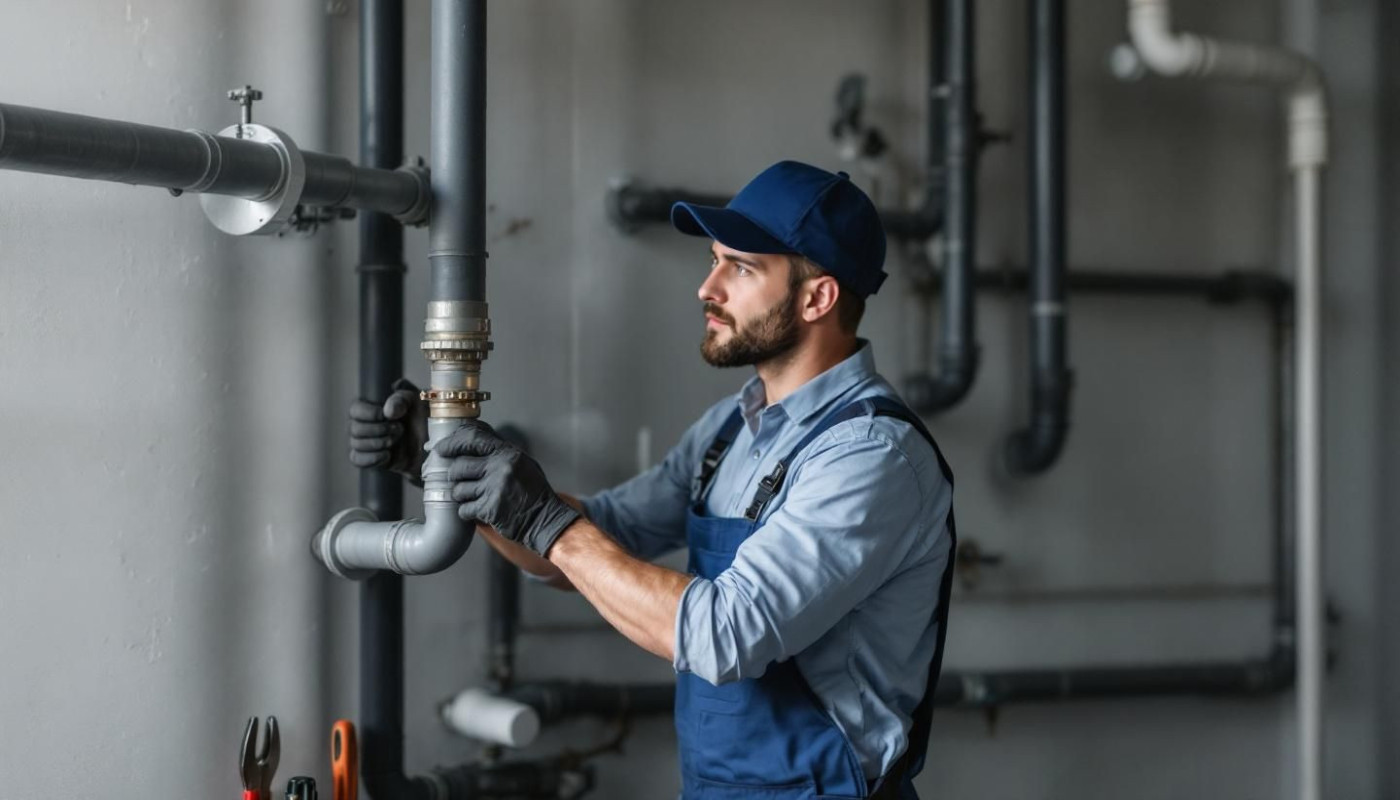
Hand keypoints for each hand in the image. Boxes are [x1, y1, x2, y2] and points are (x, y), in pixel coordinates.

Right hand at [347, 378, 428, 484]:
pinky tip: (387, 455)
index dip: (366, 413)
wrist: (433, 444)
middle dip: (376, 430)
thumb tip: (388, 410)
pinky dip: (371, 458)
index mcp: (373, 407)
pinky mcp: (372, 458)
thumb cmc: (424, 416)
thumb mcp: (417, 400)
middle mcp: (366, 424)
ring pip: (355, 444)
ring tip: (395, 441)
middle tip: (399, 429)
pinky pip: (357, 460)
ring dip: (377, 443)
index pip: (355, 409)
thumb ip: (402, 398)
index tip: (384, 415)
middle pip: (353, 428)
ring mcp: (367, 442)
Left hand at [436, 420, 580, 556]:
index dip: (451, 442)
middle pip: (458, 466)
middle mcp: (500, 467)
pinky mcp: (489, 509)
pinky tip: (480, 511)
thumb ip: (496, 450)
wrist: (545, 519)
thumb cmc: (532, 491)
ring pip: (458, 489)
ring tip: (476, 498)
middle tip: (463, 481)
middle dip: (455, 476)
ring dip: (462, 496)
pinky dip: (468, 512)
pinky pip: (464, 509)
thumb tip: (466, 439)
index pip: (471, 438)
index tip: (441, 449)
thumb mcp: (520, 461)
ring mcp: (494, 489)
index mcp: (507, 453)